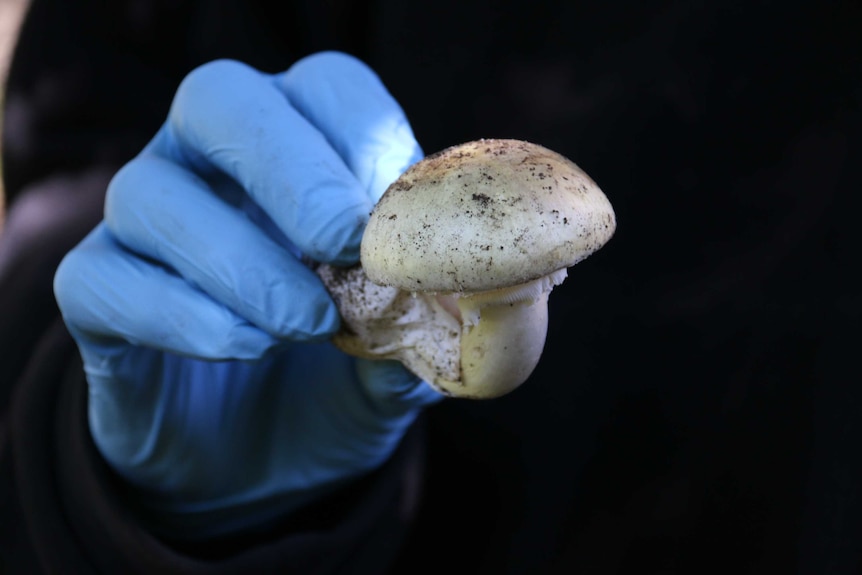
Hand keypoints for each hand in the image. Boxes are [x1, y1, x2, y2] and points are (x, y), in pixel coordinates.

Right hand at [53, 52, 441, 537]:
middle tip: (340, 242)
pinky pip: (105, 278)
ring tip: (306, 324)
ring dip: (241, 259)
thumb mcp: (410, 361)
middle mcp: (212, 166)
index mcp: (303, 153)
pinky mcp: (98, 294)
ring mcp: (147, 225)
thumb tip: (498, 294)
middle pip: (220, 100)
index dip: (363, 134)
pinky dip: (182, 315)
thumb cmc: (343, 387)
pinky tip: (246, 349)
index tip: (396, 214)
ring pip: (150, 192)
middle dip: (288, 168)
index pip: (326, 89)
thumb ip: (444, 326)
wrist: (265, 468)